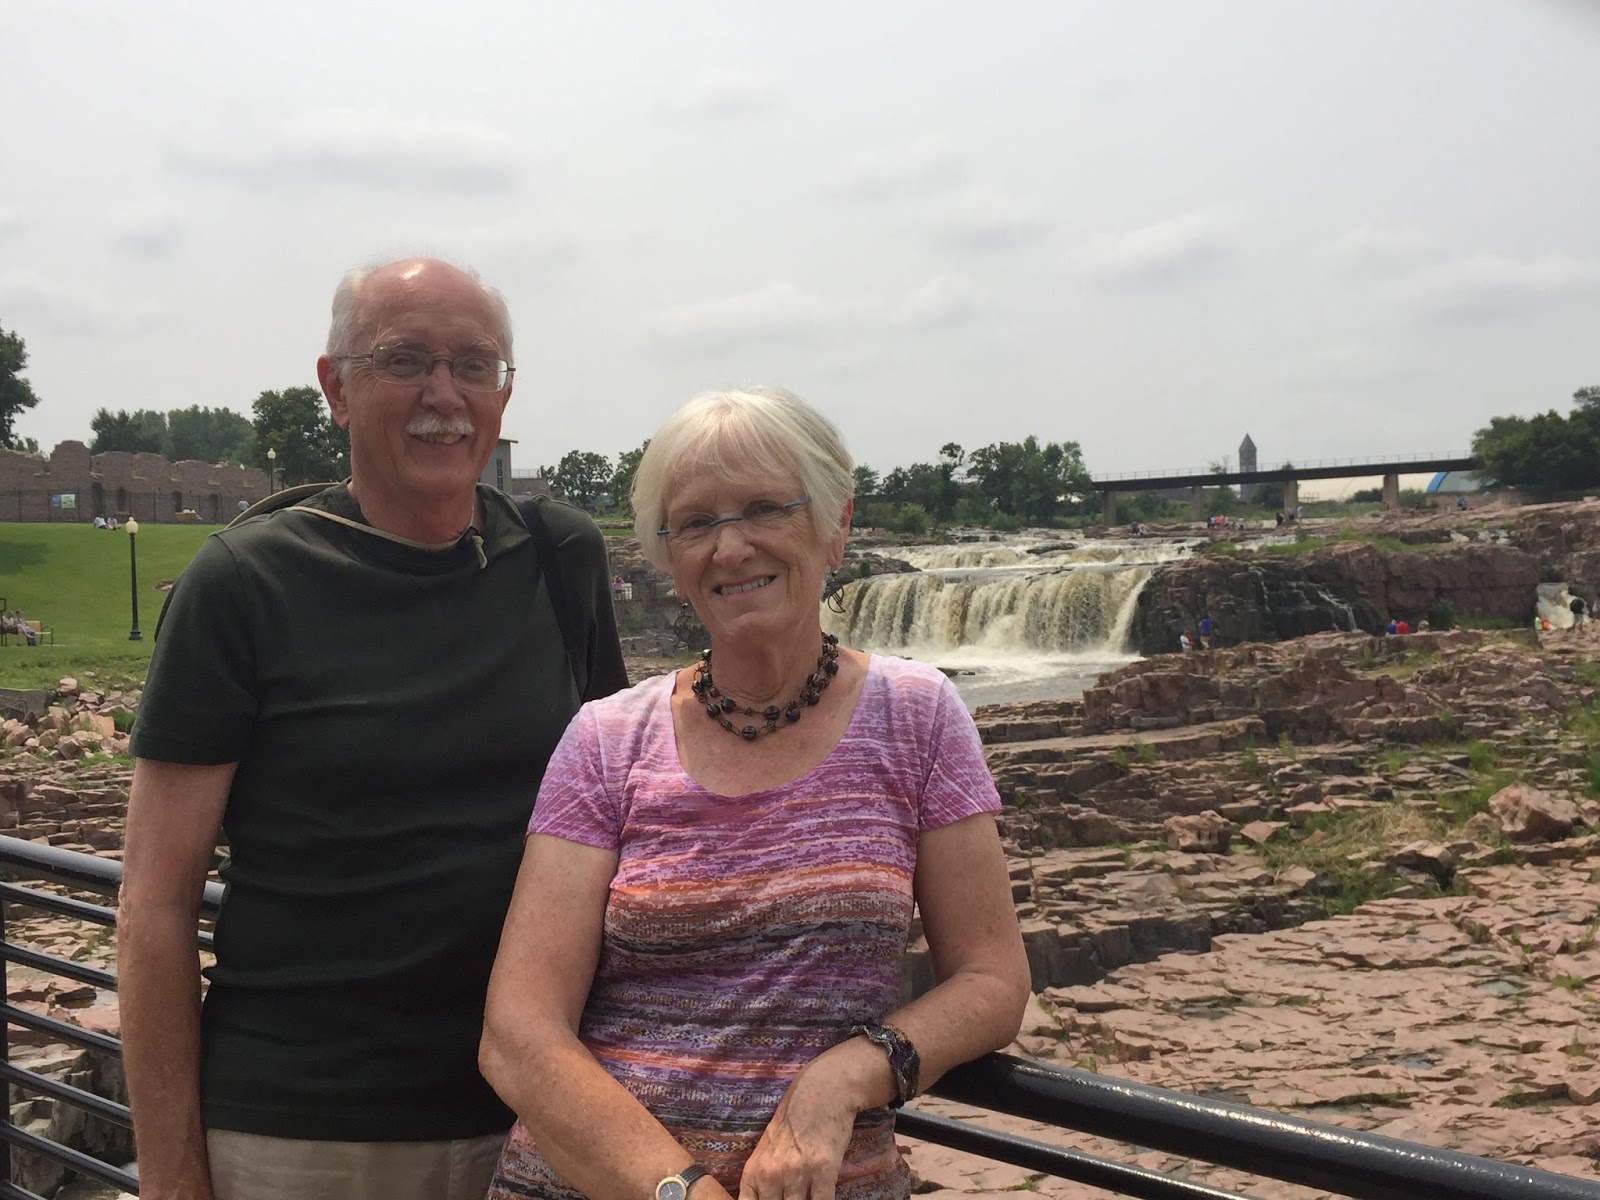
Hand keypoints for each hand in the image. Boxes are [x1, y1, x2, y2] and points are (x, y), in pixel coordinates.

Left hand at [738, 1059, 860, 1199]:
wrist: (823, 1090)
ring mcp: (797, 1173)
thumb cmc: (795, 1118)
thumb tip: (763, 1199)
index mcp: (754, 1171)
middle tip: (791, 1195)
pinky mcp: (823, 1170)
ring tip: (806, 1193)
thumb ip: (762, 1178)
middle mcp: (772, 1174)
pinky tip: (823, 1194)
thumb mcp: (767, 1147)